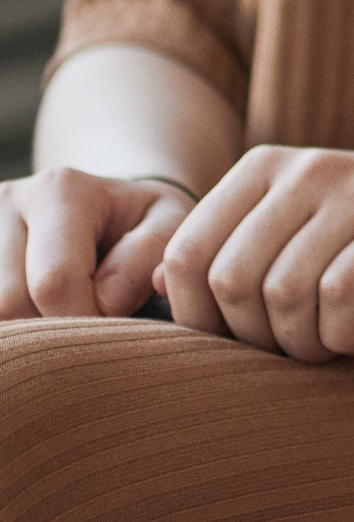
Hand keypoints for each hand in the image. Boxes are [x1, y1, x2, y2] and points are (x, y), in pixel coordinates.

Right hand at [0, 166, 196, 320]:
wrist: (104, 205)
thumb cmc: (142, 221)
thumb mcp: (169, 223)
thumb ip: (150, 255)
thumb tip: (108, 300)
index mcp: (60, 190)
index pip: (54, 282)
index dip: (85, 321)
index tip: (115, 326)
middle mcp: (9, 200)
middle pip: (10, 302)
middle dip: (53, 331)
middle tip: (88, 331)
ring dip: (29, 331)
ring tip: (65, 317)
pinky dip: (13, 325)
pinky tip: (40, 317)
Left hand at [156, 145, 353, 361]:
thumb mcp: (308, 216)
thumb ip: (239, 241)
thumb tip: (153, 288)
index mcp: (269, 165)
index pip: (185, 253)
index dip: (197, 317)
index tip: (240, 341)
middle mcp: (308, 168)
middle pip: (229, 280)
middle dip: (251, 338)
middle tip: (291, 350)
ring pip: (282, 293)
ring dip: (300, 344)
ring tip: (326, 348)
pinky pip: (341, 296)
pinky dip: (341, 336)